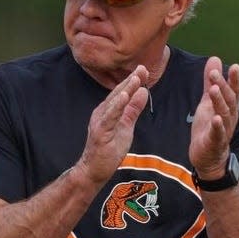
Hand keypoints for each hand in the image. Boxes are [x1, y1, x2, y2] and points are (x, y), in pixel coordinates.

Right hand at [77, 67, 149, 184]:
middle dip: (131, 80)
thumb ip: (133, 109)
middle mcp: (102, 112)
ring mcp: (100, 121)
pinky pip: (109, 117)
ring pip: (114, 102)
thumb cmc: (108, 149)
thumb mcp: (126, 126)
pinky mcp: (100, 132)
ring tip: (136, 78)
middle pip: (118, 93)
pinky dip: (117, 106)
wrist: (94, 170)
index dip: (133, 81)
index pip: (122, 93)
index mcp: (109, 110)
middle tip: (143, 68)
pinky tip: (124, 96)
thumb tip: (143, 92)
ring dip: (125, 89)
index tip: (144, 70)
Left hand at [189, 57, 238, 178]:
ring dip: (219, 101)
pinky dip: (218, 126)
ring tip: (214, 89)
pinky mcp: (215, 143)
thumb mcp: (208, 102)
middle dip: (223, 86)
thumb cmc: (209, 127)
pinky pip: (218, 134)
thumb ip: (211, 82)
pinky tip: (215, 118)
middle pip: (229, 100)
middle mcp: (229, 117)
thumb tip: (215, 58)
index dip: (235, 80)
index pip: (234, 91)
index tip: (234, 66)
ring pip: (224, 114)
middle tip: (214, 73)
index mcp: (229, 107)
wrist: (207, 157)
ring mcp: (223, 130)